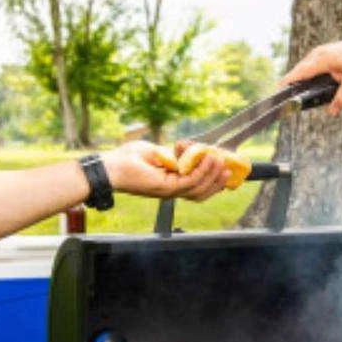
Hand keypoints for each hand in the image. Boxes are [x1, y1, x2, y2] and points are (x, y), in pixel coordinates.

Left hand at [103, 141, 230, 202]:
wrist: (112, 165)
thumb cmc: (129, 158)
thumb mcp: (157, 152)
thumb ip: (174, 154)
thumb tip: (189, 149)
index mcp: (171, 184)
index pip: (197, 188)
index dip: (213, 181)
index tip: (224, 170)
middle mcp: (172, 191)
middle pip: (202, 192)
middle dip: (217, 181)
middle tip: (229, 168)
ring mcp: (169, 191)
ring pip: (199, 188)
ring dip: (213, 175)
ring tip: (220, 160)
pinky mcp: (166, 188)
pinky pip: (190, 181)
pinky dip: (203, 171)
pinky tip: (209, 160)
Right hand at [283, 35, 341, 112]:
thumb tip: (331, 112)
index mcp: (324, 59)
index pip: (301, 72)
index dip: (288, 82)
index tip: (277, 92)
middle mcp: (318, 54)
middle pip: (299, 71)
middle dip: (291, 85)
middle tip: (284, 102)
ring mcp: (319, 53)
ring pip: (303, 68)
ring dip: (299, 81)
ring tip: (293, 97)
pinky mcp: (321, 55)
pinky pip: (308, 66)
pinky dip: (305, 76)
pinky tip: (306, 88)